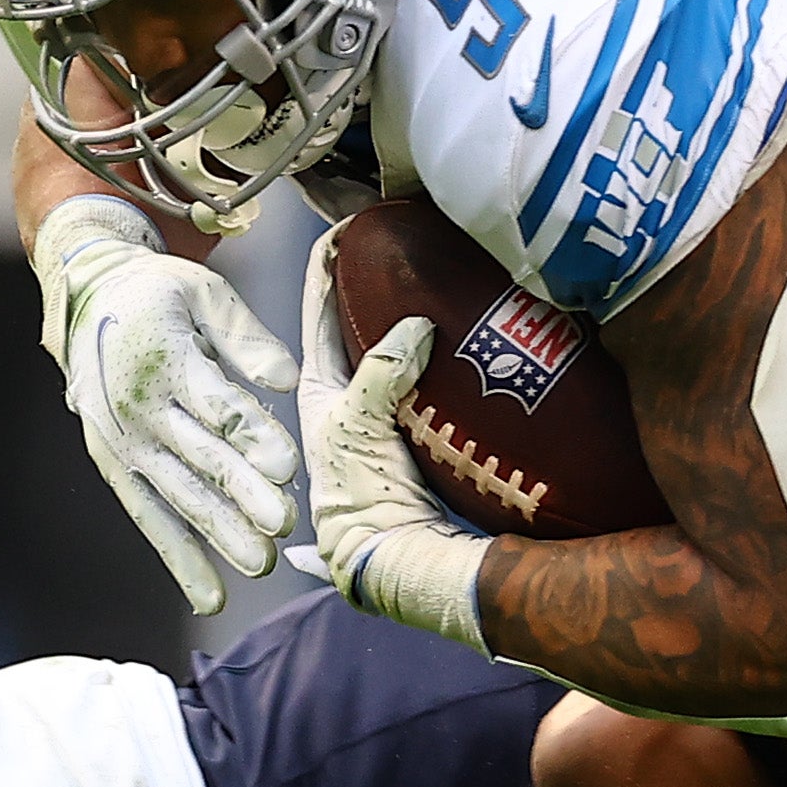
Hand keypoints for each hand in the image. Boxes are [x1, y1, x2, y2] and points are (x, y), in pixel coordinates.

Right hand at [30, 193, 297, 609]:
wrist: (86, 300)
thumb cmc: (159, 294)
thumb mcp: (202, 292)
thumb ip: (244, 337)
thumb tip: (286, 380)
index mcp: (164, 358)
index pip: (215, 404)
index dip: (251, 435)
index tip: (288, 464)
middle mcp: (139, 408)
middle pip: (199, 457)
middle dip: (242, 493)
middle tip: (281, 523)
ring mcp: (123, 443)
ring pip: (178, 495)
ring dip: (217, 532)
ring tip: (258, 561)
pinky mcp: (115, 467)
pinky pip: (149, 518)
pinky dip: (179, 558)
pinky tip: (211, 596)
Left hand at [299, 229, 492, 649]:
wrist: (399, 559)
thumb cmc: (360, 499)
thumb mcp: (356, 427)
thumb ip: (379, 372)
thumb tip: (415, 324)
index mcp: (320, 392)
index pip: (316, 314)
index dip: (326, 270)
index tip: (343, 228)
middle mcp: (351, 399)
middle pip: (362, 327)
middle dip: (378, 286)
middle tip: (405, 243)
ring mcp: (389, 414)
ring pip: (400, 350)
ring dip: (416, 318)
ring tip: (441, 275)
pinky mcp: (427, 431)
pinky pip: (435, 378)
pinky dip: (447, 354)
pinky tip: (470, 332)